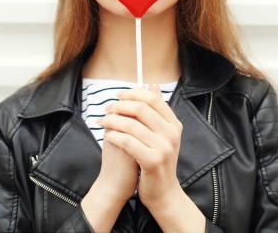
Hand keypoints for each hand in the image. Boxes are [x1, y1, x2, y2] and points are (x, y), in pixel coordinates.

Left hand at [96, 83, 182, 208]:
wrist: (163, 192)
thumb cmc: (157, 161)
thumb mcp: (161, 134)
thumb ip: (156, 111)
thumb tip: (152, 85)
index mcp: (174, 124)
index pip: (153, 98)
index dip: (133, 94)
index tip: (118, 96)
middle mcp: (172, 134)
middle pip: (141, 108)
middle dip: (120, 106)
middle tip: (107, 109)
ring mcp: (164, 148)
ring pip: (131, 124)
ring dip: (112, 120)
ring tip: (102, 122)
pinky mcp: (153, 161)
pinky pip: (128, 142)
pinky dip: (114, 136)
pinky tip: (107, 136)